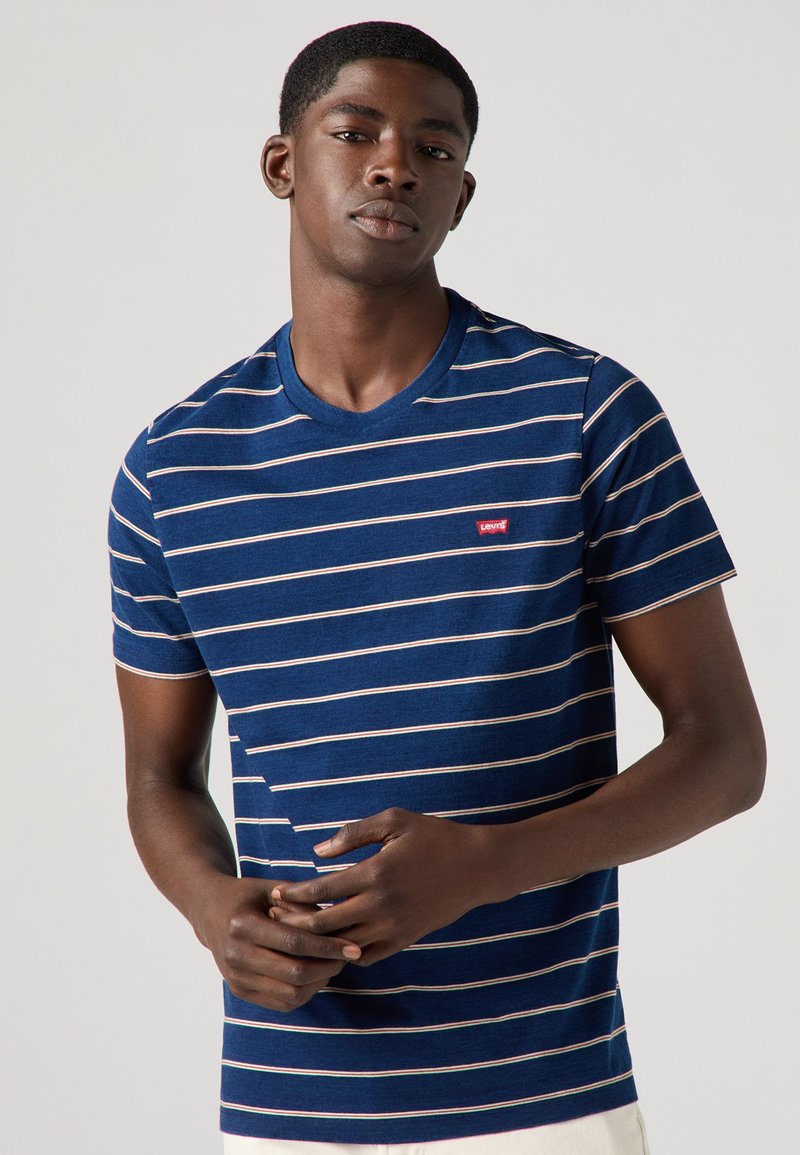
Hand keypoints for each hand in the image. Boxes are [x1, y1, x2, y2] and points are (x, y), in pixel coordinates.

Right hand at [196, 874, 361, 1011]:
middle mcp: (235, 956)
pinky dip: (306, 992)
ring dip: (320, 982)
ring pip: (291, 994)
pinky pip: (282, 1003)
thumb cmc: (248, 895)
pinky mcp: (240, 992)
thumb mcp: (273, 889)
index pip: (294, 943)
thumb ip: (302, 903)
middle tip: (349, 955)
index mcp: (242, 925)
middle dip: (329, 967)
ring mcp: (236, 978)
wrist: (209, 911)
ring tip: (335, 963)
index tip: (354, 946)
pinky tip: (318, 974)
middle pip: (295, 973)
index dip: (328, 947)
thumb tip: (338, 922)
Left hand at [269, 808, 488, 966]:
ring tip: (297, 934)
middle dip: (295, 922)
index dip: (294, 895)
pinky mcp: (405, 939)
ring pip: (343, 945)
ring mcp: (394, 927)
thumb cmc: (433, 837)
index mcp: (375, 873)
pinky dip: (344, 954)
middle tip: (275, 918)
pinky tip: (331, 944)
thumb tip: (317, 851)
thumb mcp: (394, 821)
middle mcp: (382, 905)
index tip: (275, 894)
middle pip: (325, 924)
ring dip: (317, 942)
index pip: (322, 890)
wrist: (476, 867)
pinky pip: (366, 956)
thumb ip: (353, 833)